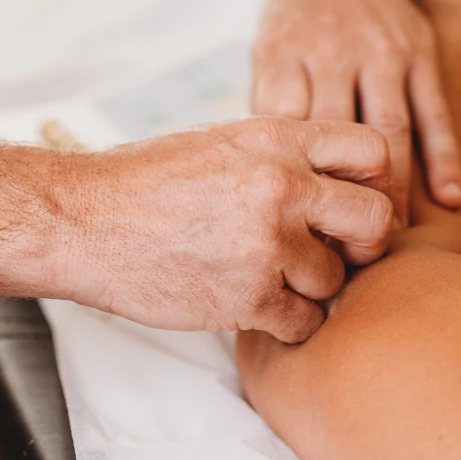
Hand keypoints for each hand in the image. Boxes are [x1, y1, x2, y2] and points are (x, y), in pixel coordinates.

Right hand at [57, 116, 394, 342]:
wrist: (83, 221)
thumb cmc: (146, 180)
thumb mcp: (223, 141)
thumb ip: (283, 154)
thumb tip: (335, 178)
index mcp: (277, 137)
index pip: (374, 150)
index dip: (374, 181)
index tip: (352, 202)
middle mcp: (282, 186)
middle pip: (376, 220)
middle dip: (363, 242)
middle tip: (337, 251)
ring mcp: (267, 244)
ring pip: (338, 279)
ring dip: (314, 286)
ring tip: (272, 276)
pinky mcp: (248, 298)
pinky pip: (304, 321)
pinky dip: (287, 322)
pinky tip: (256, 304)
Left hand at [251, 0, 460, 223]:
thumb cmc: (297, 14)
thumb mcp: (267, 48)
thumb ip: (271, 108)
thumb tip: (259, 182)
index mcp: (284, 53)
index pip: (283, 128)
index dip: (288, 182)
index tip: (288, 231)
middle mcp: (332, 51)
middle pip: (334, 138)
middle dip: (337, 198)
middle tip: (338, 257)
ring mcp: (381, 51)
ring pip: (387, 131)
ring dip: (390, 191)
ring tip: (388, 241)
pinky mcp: (421, 51)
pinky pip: (434, 111)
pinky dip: (444, 158)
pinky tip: (449, 201)